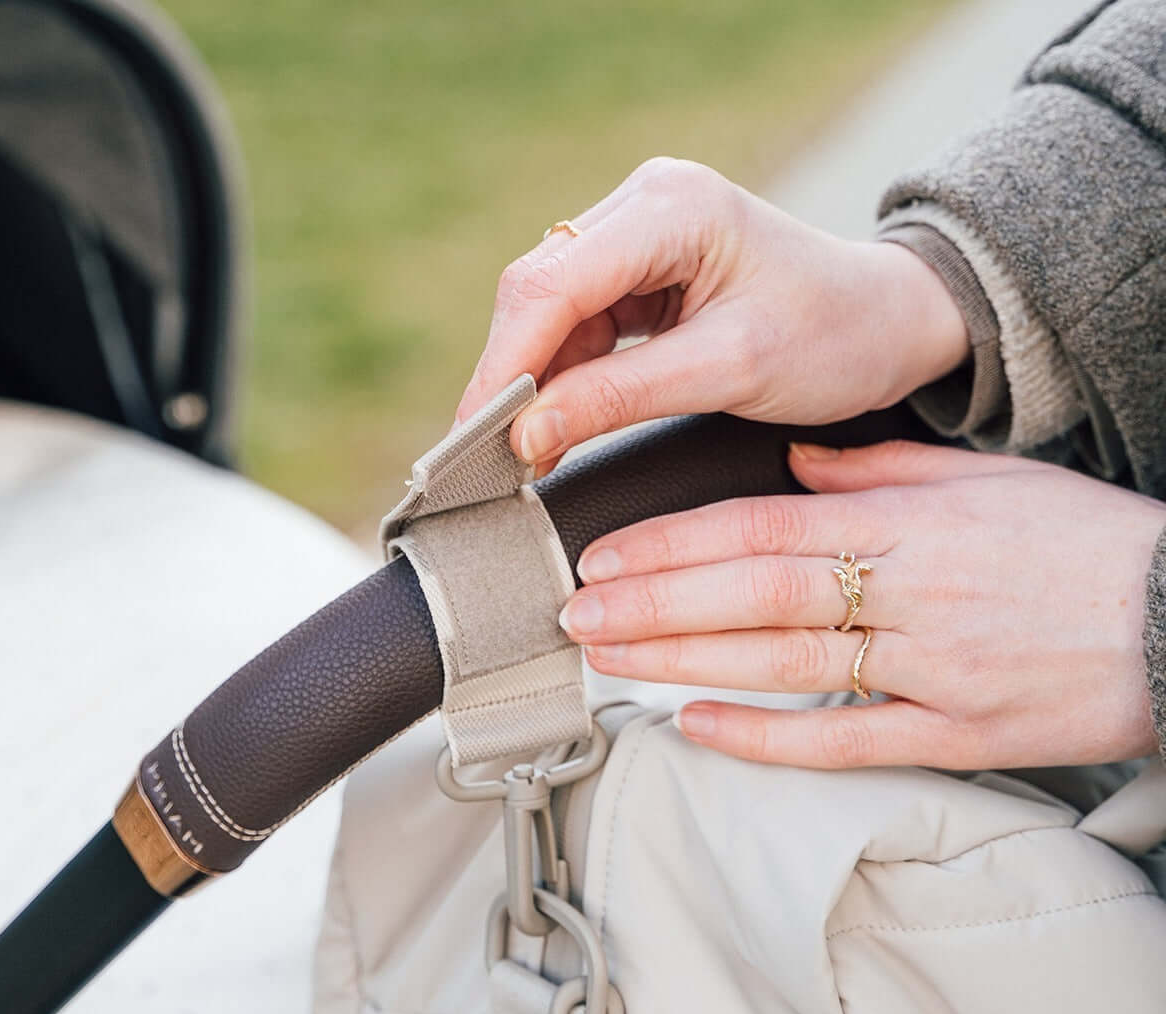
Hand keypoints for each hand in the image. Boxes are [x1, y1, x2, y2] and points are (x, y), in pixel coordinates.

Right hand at [457, 157, 967, 469]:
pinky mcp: (639, 273)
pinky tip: (550, 428)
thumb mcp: (731, 370)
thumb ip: (623, 397)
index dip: (505, 365)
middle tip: (480, 459)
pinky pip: (578, 329)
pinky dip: (561, 382)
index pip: (554, 283)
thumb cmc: (835, 337)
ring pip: (549, 314)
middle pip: (538, 292)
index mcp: (673, 207)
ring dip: (530, 385)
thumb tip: (524, 434)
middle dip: (507, 377)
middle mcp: (644, 206)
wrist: (888, 325)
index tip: (474, 439)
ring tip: (514, 457)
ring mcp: (638, 237)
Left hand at [557, 440, 1165, 769]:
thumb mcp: (987, 479)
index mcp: (910, 522)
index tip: (607, 554)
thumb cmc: (1084, 543)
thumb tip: (795, 464)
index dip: (675, 542)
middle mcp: (910, 591)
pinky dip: (767, 737)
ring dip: (685, 661)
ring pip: (784, 664)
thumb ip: (882, 469)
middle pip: (755, 594)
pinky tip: (696, 726)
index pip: (764, 526)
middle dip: (654, 603)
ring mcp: (931, 668)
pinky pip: (846, 739)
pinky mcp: (957, 734)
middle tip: (575, 612)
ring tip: (608, 659)